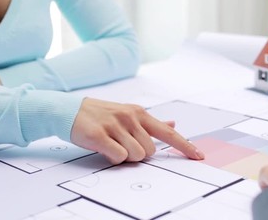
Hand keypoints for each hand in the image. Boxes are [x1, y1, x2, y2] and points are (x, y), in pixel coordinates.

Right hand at [71, 98, 204, 163]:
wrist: (69, 110)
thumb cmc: (101, 115)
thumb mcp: (128, 114)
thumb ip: (151, 123)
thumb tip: (173, 123)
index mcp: (139, 113)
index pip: (167, 132)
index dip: (184, 145)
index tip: (199, 156)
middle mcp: (130, 117)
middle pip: (150, 151)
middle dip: (138, 154)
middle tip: (122, 144)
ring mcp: (115, 125)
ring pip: (136, 156)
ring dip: (125, 156)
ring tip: (112, 144)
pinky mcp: (100, 134)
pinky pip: (118, 156)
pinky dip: (113, 158)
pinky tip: (104, 147)